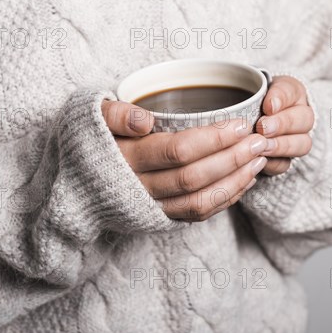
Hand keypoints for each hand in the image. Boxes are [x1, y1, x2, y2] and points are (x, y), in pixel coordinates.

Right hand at [101, 100, 268, 221]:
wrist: (72, 186)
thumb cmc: (88, 141)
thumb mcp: (89, 117)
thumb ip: (113, 114)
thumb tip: (144, 120)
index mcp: (124, 158)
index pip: (177, 150)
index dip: (213, 138)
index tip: (240, 123)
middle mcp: (138, 188)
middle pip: (194, 177)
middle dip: (232, 158)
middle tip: (260, 140)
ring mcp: (150, 207)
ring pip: (199, 201)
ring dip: (235, 181)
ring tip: (260, 159)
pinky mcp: (159, 219)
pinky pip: (197, 215)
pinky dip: (225, 200)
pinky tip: (245, 181)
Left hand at [255, 76, 313, 175]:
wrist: (245, 120)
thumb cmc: (248, 102)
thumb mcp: (251, 92)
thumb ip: (256, 94)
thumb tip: (266, 106)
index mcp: (292, 92)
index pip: (291, 91)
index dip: (281, 99)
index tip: (268, 106)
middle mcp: (301, 116)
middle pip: (304, 120)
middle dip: (282, 124)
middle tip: (262, 128)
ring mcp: (298, 139)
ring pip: (302, 144)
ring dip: (281, 146)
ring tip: (262, 146)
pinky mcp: (287, 159)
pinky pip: (287, 164)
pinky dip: (274, 163)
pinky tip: (260, 160)